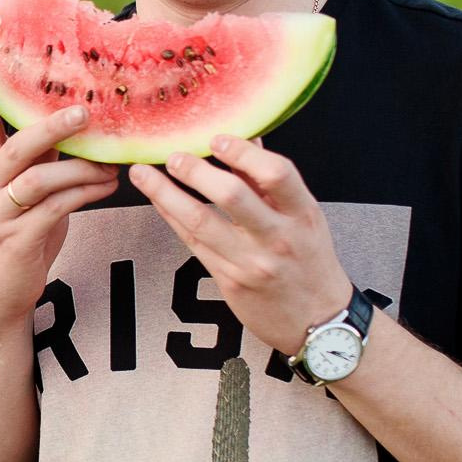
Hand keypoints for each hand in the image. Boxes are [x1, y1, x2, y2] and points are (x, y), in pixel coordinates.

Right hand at [0, 55, 120, 327]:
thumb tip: (81, 122)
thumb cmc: (26, 233)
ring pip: (39, 179)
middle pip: (16, 147)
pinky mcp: (17, 239)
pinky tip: (107, 187)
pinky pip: (55, 208)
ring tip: (112, 168)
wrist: (7, 291)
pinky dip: (84, 194)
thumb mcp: (33, 191)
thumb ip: (46, 160)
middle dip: (50, 127)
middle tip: (84, 112)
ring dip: (81, 170)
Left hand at [126, 135, 354, 354]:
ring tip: (143, 174)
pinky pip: (192, 243)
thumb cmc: (311, 262)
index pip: (277, 174)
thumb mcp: (305, 218)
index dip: (244, 152)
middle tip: (172, 155)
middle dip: (196, 171)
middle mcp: (278, 237)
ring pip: (200, 221)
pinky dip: (171, 217)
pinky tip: (156, 199)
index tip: (218, 139)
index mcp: (303, 214)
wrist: (317, 322)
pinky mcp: (229, 281)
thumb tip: (248, 140)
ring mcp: (251, 261)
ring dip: (166, 193)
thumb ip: (274, 182)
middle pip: (232, 196)